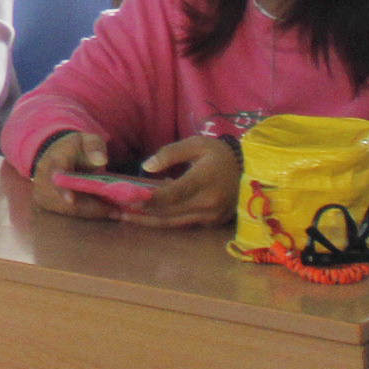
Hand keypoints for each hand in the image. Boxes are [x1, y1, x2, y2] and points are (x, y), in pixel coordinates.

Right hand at [30, 130, 117, 218]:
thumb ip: (94, 147)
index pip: (57, 174)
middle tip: (122, 211)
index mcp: (55, 160)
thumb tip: (101, 160)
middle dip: (94, 207)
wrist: (55, 153)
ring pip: (70, 210)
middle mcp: (44, 178)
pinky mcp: (47, 203)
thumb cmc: (76, 148)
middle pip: (67, 199)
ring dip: (95, 212)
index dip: (62, 188)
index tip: (71, 200)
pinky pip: (69, 213)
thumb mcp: (87, 140)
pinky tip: (108, 211)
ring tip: (121, 212)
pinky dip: (90, 214)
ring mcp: (43, 193)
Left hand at [125, 136, 241, 229]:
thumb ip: (169, 154)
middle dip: (142, 213)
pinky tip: (147, 216)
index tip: (127, 198)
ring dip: (149, 221)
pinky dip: (165, 220)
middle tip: (117, 210)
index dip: (149, 198)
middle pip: (169, 213)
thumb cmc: (219, 154)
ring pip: (174, 223)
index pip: (172, 194)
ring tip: (125, 217)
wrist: (251, 170)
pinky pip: (184, 224)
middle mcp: (208, 203)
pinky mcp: (212, 222)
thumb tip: (146, 168)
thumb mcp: (196, 144)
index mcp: (204, 181)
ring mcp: (212, 216)